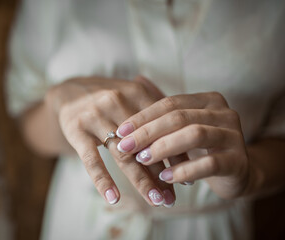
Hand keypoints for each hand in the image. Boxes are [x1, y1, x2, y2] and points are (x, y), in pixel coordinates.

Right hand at [46, 76, 175, 205]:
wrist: (69, 92)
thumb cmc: (109, 99)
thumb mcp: (131, 96)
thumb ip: (155, 111)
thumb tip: (185, 141)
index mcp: (136, 93)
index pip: (161, 128)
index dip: (176, 154)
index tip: (187, 177)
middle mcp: (116, 102)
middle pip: (144, 144)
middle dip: (162, 174)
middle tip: (172, 198)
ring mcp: (95, 116)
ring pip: (122, 155)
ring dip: (141, 181)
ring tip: (156, 200)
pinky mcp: (76, 130)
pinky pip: (91, 159)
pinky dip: (103, 180)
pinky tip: (114, 198)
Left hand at [116, 90, 248, 198]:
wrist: (237, 172)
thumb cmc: (202, 148)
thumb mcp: (183, 127)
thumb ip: (164, 110)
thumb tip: (136, 79)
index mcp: (209, 100)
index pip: (170, 104)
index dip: (143, 117)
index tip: (120, 131)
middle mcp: (224, 113)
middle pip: (179, 117)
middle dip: (148, 132)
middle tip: (124, 146)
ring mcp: (234, 136)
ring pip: (194, 135)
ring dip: (163, 148)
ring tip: (142, 159)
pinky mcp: (238, 161)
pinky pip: (208, 164)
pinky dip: (183, 170)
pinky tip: (165, 177)